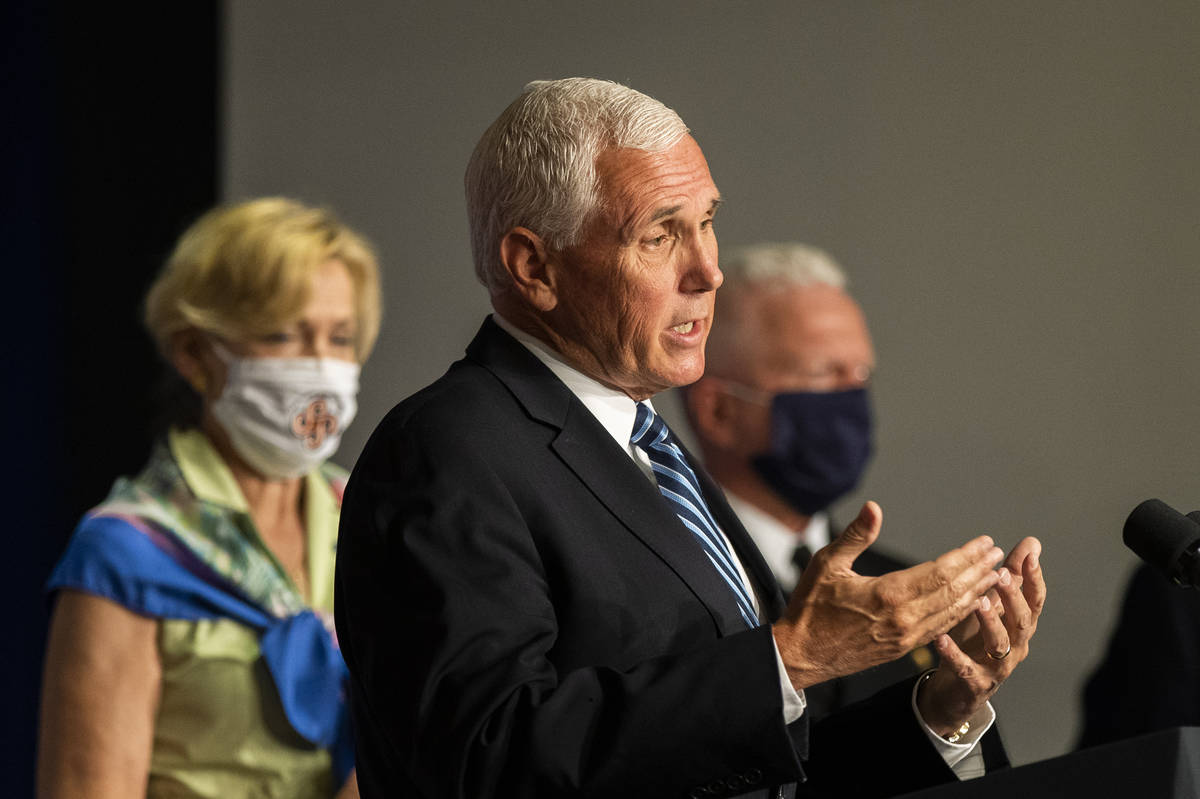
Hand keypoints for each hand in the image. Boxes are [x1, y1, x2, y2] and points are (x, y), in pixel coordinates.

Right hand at [772, 502, 1003, 690]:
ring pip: (953, 612)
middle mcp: (904, 618)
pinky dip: (962, 613)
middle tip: (999, 555)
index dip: (966, 556)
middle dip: (980, 571)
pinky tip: (973, 604)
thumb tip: (874, 507)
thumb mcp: (826, 564)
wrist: (801, 655)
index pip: (940, 572)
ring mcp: (906, 637)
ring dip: (977, 592)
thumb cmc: (810, 607)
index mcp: (887, 595)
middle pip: (954, 591)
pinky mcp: (904, 648)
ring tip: (996, 576)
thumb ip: (856, 535)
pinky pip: (942, 628)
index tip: (985, 543)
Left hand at [916, 536, 1045, 735]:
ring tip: (978, 602)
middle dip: (1014, 597)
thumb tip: (1031, 543)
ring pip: (1000, 644)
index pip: (1034, 600)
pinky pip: (965, 668)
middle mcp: (1015, 646)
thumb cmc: (977, 641)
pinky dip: (953, 653)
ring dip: (991, 622)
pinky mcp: (975, 682)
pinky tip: (941, 638)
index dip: (1034, 578)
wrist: (958, 688)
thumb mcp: (993, 606)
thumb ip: (1011, 577)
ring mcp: (997, 666)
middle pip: (1022, 621)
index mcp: (1020, 625)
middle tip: (1002, 575)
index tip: (1030, 554)